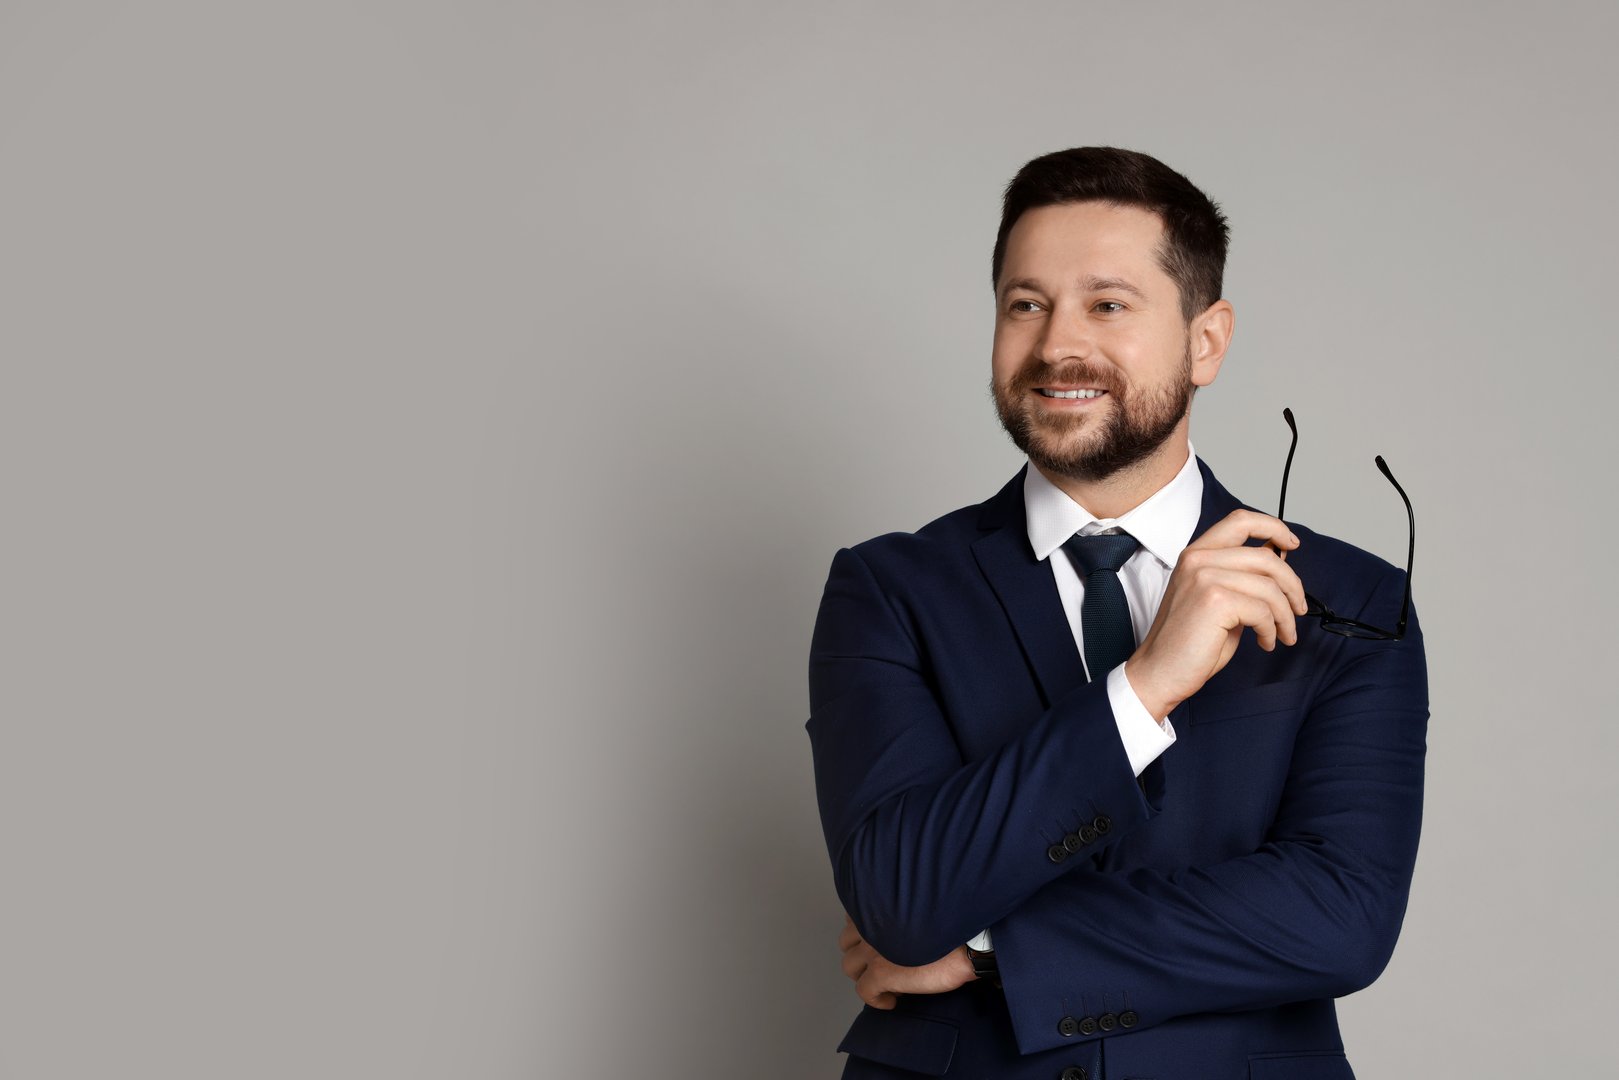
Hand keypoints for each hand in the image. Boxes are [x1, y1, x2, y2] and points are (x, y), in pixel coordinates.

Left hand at [838, 913, 975, 1008]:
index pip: (853, 918)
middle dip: (859, 954)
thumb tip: (897, 929)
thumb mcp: (924, 909)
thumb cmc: (955, 924)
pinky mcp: (881, 973)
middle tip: (878, 963)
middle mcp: (871, 925)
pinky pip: (864, 991)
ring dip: (865, 975)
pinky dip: (875, 999)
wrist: (969, 942)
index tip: (875, 942)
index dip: (863, 933)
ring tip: (884, 982)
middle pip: (846, 943)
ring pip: (850, 967)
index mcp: (881, 906)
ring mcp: (873, 950)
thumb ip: (902, 913)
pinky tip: (891, 1001)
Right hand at [1126, 509, 1308, 718]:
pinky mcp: (1215, 601)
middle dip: (1293, 585)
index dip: (1273, 527)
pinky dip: (1272, 630)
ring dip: (1286, 615)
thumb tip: (1280, 562)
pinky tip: (1265, 641)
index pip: (1241, 521)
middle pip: (1266, 557)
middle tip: (1299, 608)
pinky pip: (1264, 610)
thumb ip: (1243, 578)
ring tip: (1283, 633)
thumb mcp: (1217, 599)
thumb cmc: (1188, 642)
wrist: (1160, 671)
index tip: (1291, 544)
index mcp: (1196, 555)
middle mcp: (1199, 560)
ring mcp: (1205, 577)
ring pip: (1270, 587)